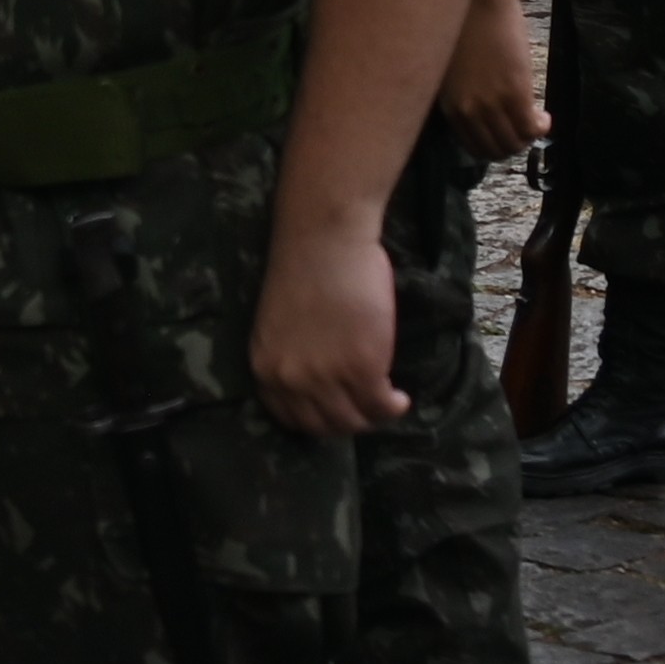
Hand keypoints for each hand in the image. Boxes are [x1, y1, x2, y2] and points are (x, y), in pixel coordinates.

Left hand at [251, 217, 409, 436]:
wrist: (324, 237)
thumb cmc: (303, 269)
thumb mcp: (279, 325)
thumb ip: (290, 357)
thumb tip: (315, 386)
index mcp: (265, 366)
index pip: (290, 418)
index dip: (317, 420)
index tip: (336, 411)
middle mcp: (290, 378)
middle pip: (324, 425)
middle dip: (349, 422)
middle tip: (367, 409)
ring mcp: (326, 376)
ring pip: (355, 420)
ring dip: (373, 417)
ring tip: (386, 404)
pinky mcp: (362, 367)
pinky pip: (381, 405)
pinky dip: (394, 407)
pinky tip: (400, 398)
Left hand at [438, 0, 547, 154]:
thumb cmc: (462, 26)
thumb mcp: (451, 72)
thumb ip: (463, 96)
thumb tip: (483, 113)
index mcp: (448, 105)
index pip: (473, 146)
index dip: (493, 146)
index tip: (504, 135)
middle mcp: (468, 110)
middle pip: (495, 149)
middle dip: (512, 145)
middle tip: (524, 131)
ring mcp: (491, 103)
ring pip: (515, 142)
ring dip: (527, 138)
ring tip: (534, 122)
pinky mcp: (515, 92)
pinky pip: (531, 127)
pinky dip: (540, 128)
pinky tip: (544, 117)